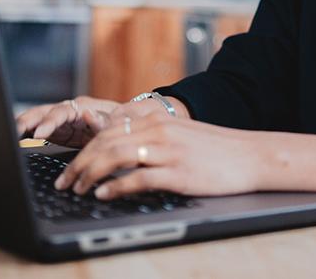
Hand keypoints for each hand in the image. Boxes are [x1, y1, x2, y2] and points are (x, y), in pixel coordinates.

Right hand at [15, 96, 119, 147]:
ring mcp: (59, 118)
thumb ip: (101, 122)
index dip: (49, 122)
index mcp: (82, 106)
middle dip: (27, 121)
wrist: (121, 126)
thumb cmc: (119, 123)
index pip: (61, 112)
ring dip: (22, 125)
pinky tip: (13, 138)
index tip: (39, 133)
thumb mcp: (114, 124)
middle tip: (14, 133)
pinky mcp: (55, 128)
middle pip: (43, 112)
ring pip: (36, 118)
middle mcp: (68, 109)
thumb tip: (88, 115)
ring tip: (8, 135)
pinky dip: (24, 131)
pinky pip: (36, 127)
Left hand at [53, 112, 261, 199]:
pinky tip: (104, 194)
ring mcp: (169, 151)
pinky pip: (139, 177)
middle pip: (106, 143)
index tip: (70, 167)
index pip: (109, 132)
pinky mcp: (178, 172)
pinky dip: (116, 186)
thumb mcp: (181, 137)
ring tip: (78, 189)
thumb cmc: (217, 150)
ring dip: (90, 174)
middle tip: (64, 182)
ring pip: (116, 157)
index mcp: (158, 122)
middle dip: (79, 164)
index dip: (84, 149)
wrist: (250, 156)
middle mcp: (159, 132)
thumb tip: (120, 154)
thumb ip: (152, 140)